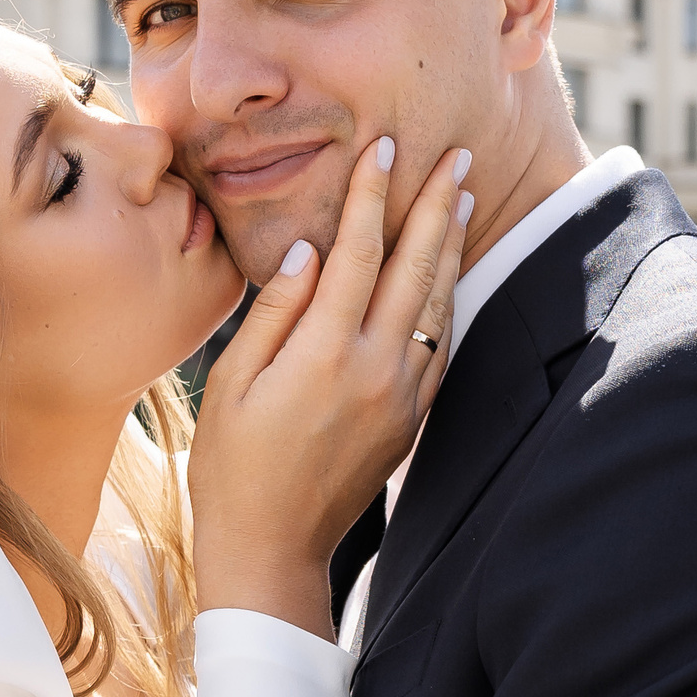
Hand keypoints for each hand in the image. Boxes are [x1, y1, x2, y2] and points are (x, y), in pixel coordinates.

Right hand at [189, 137, 470, 638]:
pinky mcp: (412, 419)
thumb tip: (309, 249)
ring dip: (453, 246)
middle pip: (416, 268)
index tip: (386, 147)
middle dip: (438, 205)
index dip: (374, 195)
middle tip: (459, 155)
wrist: (272, 549)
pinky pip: (440, 345)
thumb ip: (274, 310)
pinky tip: (449, 272)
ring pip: (438, 303)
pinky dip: (448, 300)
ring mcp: (401, 396)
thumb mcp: (232, 382)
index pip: (358, 252)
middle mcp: (374, 370)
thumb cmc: (233, 466)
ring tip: (465, 197)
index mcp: (323, 354)